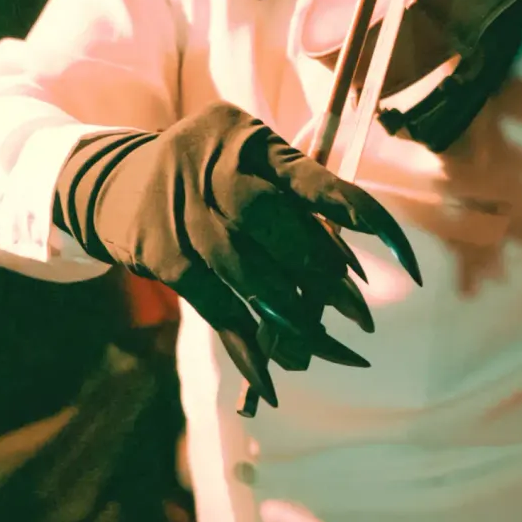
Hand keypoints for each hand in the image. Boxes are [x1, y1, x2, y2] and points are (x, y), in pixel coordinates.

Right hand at [62, 104, 419, 409]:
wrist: (113, 183)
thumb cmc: (207, 176)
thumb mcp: (247, 160)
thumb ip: (296, 198)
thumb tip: (347, 275)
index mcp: (250, 141)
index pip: (318, 183)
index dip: (367, 223)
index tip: (409, 265)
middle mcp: (214, 169)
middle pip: (275, 225)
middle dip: (321, 275)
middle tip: (361, 316)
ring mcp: (182, 211)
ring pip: (244, 270)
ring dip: (287, 314)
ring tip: (320, 343)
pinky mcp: (162, 255)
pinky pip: (212, 306)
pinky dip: (245, 346)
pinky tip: (272, 380)